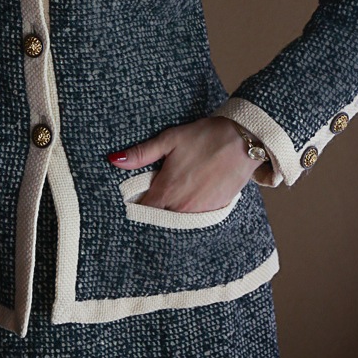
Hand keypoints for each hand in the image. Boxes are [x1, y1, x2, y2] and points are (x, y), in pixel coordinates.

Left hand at [107, 116, 258, 211]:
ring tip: (174, 193)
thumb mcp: (169, 139)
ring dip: (172, 211)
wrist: (242, 141)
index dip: (136, 205)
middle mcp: (183, 207)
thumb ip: (141, 153)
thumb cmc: (204, 137)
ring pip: (178, 219)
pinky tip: (191, 195)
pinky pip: (196, 217)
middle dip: (154, 209)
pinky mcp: (216, 211)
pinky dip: (190, 211)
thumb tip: (114, 161)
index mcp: (168, 190)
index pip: (143, 210)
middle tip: (153, 194)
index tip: (132, 198)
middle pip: (160, 217)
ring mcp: (201, 212)